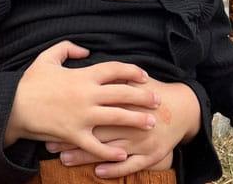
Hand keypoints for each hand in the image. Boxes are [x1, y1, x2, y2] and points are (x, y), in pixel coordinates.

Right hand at [6, 41, 158, 162]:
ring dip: (136, 120)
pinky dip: (111, 152)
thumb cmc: (29, 82)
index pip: (115, 69)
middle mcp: (86, 95)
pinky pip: (97, 146)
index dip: (132, 71)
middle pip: (123, 93)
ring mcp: (82, 116)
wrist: (11, 107)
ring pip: (117, 118)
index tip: (144, 77)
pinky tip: (124, 155)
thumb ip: (67, 48)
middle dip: (143, 96)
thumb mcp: (46, 57)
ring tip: (151, 123)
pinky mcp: (74, 134)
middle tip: (158, 100)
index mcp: (82, 75)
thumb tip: (86, 49)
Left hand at [45, 80, 200, 177]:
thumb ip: (111, 74)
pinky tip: (98, 172)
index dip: (70, 112)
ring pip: (110, 150)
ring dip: (85, 156)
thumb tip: (84, 60)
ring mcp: (142, 138)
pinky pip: (131, 165)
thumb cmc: (151, 92)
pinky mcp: (151, 154)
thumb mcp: (133, 78)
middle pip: (96, 129)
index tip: (50, 118)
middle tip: (49, 144)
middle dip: (71, 138)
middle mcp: (131, 119)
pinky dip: (114, 169)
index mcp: (124, 98)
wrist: (183, 108)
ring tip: (63, 159)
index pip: (92, 105)